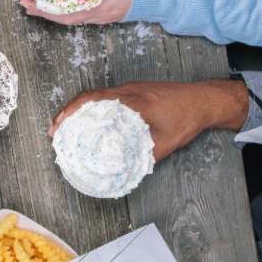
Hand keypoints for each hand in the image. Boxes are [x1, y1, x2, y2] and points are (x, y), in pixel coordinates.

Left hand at [21, 0, 135, 25]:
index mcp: (100, 7)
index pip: (69, 14)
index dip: (48, 10)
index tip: (32, 4)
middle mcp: (97, 16)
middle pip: (64, 19)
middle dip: (42, 12)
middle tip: (24, 3)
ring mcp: (99, 17)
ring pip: (69, 17)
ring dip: (50, 11)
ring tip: (33, 3)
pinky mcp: (100, 13)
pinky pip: (76, 13)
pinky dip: (62, 9)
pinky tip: (53, 2)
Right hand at [48, 79, 249, 162]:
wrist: (205, 100)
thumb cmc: (187, 119)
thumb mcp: (165, 144)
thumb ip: (143, 157)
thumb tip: (123, 174)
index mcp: (133, 101)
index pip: (94, 100)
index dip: (71, 111)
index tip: (59, 125)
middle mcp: (128, 90)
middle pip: (89, 96)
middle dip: (68, 112)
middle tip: (56, 130)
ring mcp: (131, 88)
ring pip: (97, 95)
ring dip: (80, 109)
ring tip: (68, 126)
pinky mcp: (135, 90)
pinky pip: (107, 96)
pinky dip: (93, 107)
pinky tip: (91, 120)